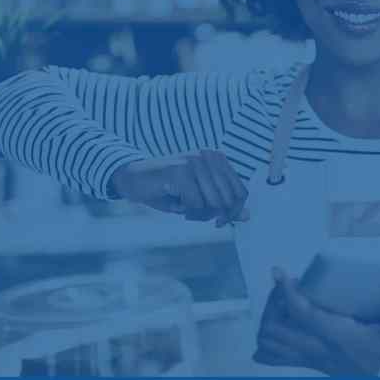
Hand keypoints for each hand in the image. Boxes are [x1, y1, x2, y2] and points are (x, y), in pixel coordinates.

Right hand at [110, 150, 248, 224]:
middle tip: (195, 216)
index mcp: (218, 159)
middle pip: (229, 199)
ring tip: (184, 209)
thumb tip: (247, 216)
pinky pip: (194, 203)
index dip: (234, 211)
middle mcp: (209, 157)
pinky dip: (187, 211)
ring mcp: (195, 162)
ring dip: (199, 214)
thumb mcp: (199, 198)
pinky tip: (176, 205)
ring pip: (213, 202)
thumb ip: (223, 205)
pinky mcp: (180, 171)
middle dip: (216, 216)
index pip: (241, 191)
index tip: (220, 222)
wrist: (132, 179)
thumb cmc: (167, 189)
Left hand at [252, 268, 379, 375]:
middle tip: (288, 286)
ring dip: (270, 320)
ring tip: (284, 302)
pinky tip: (276, 329)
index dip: (286, 292)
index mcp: (339, 337)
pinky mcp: (313, 365)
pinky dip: (269, 344)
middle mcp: (320, 350)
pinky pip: (278, 358)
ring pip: (272, 344)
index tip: (280, 273)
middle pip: (276, 328)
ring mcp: (313, 360)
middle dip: (274, 303)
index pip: (302, 314)